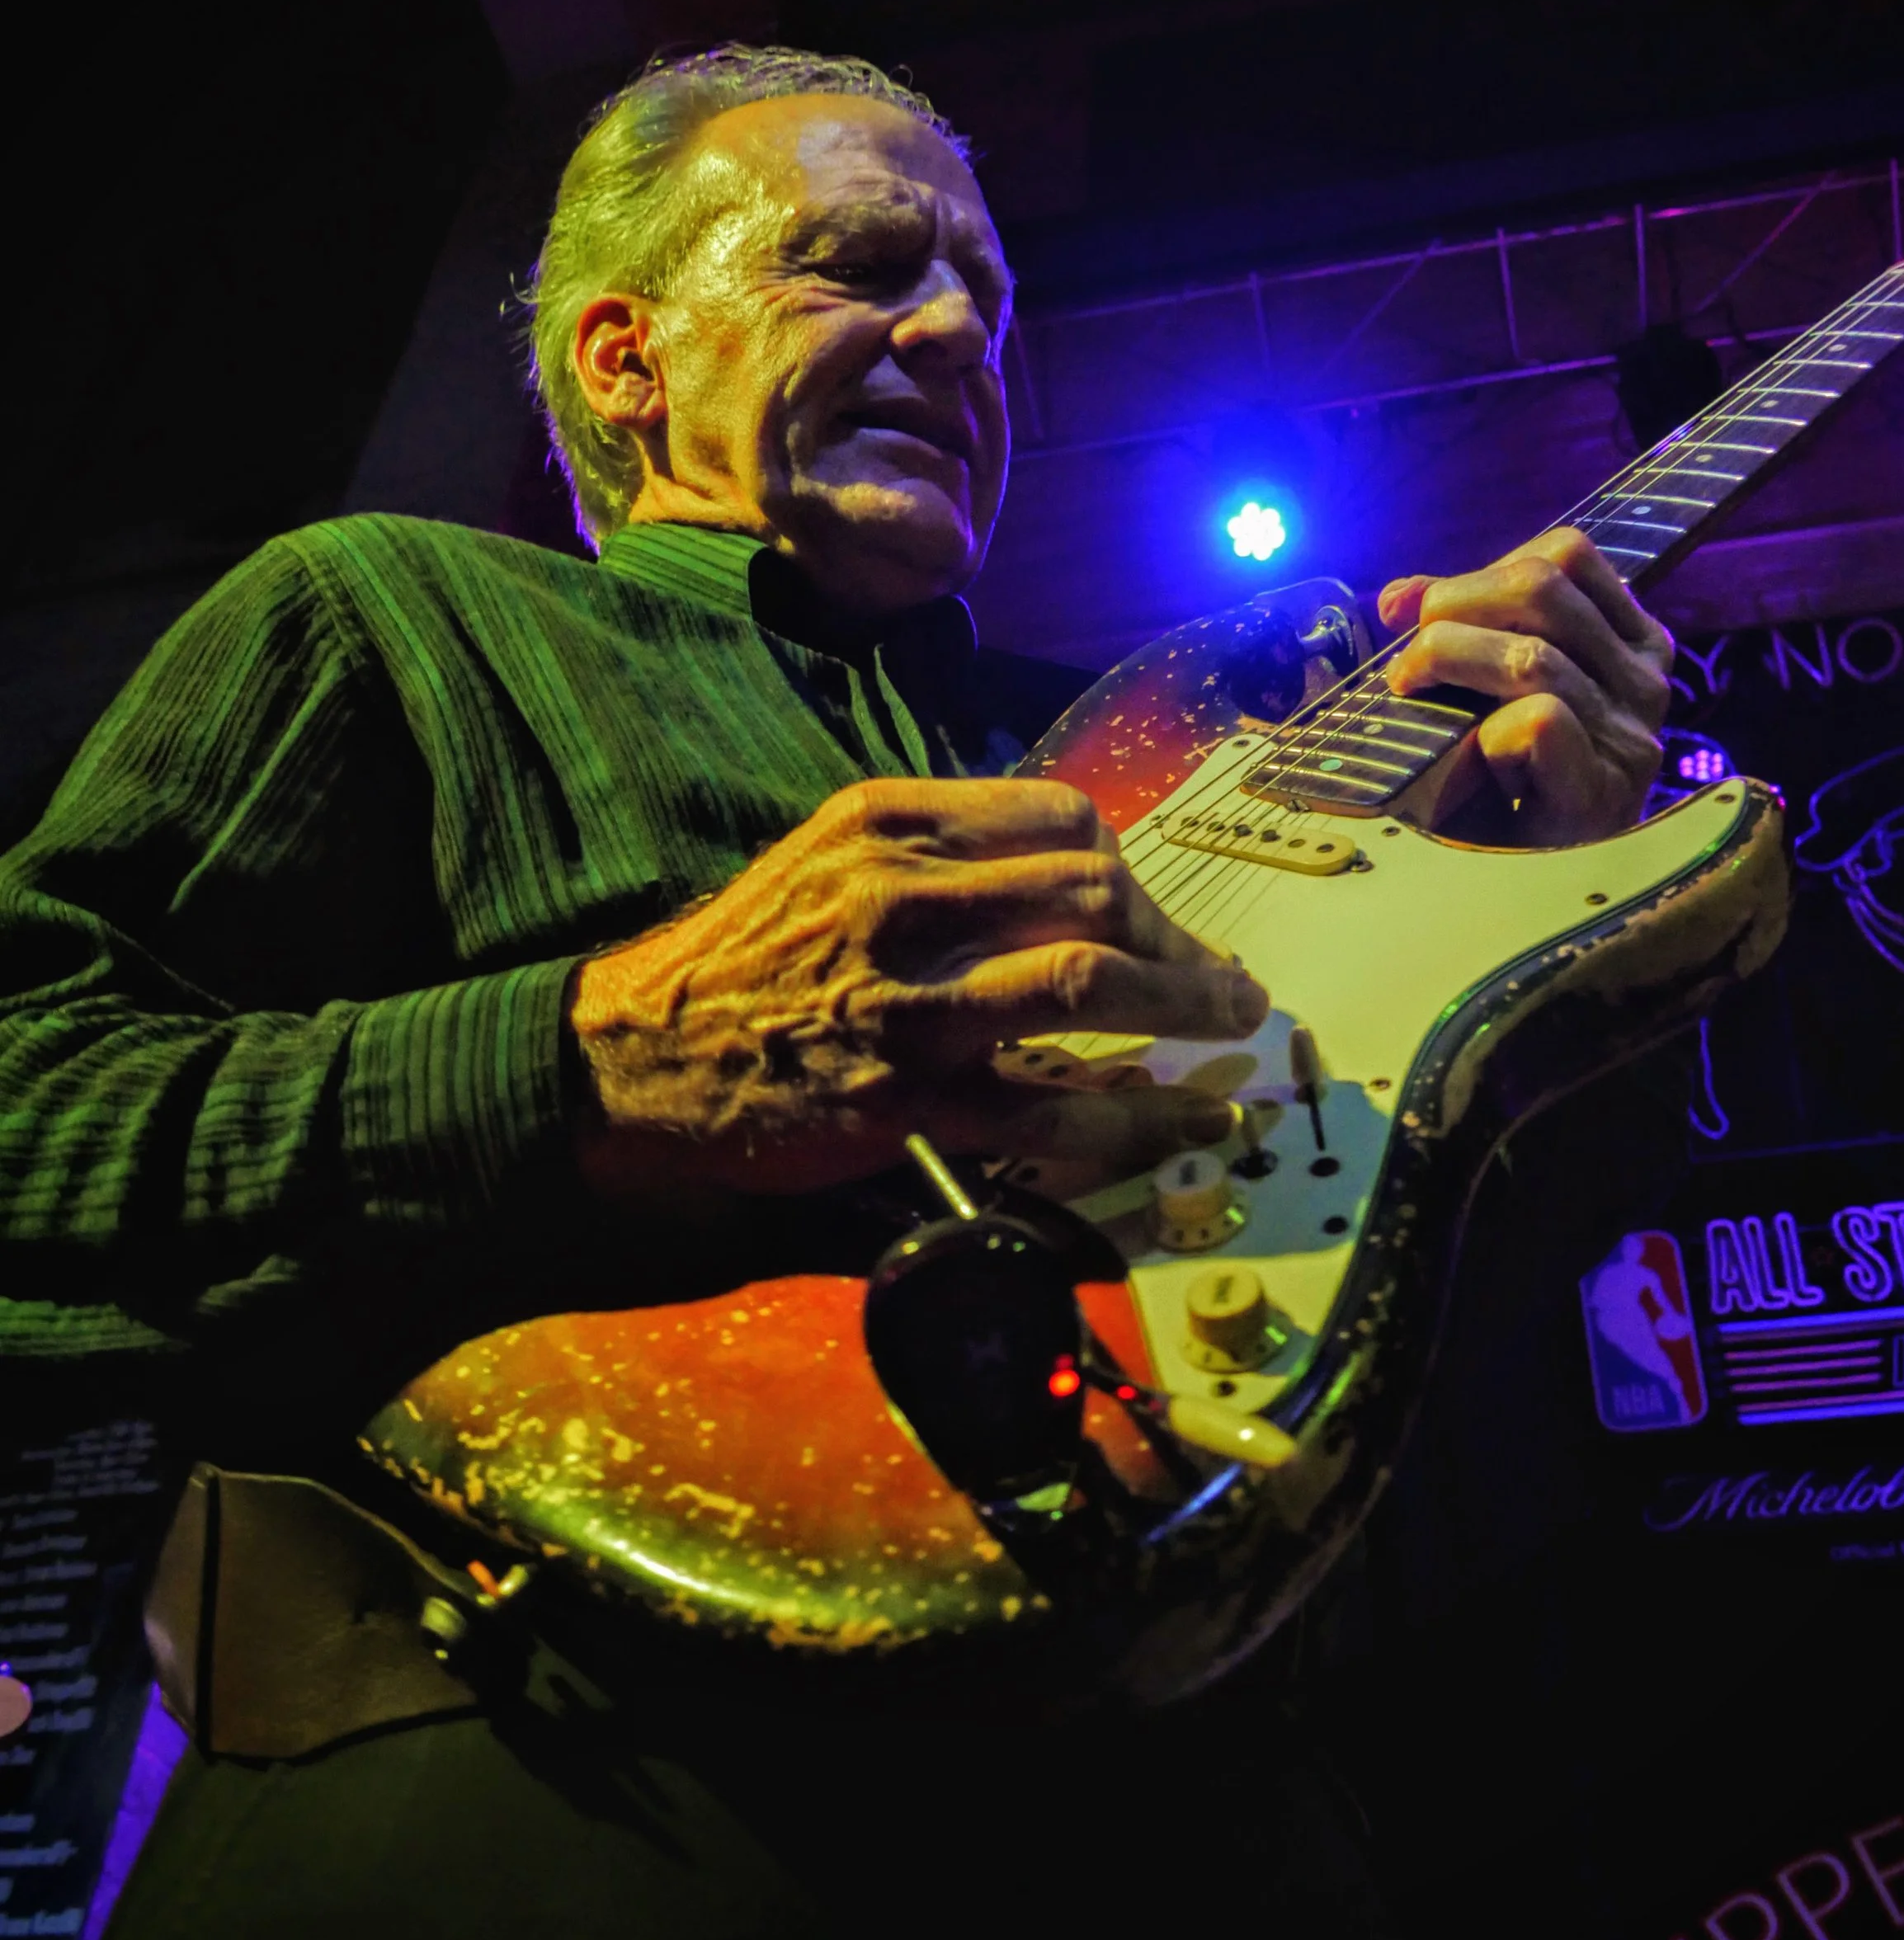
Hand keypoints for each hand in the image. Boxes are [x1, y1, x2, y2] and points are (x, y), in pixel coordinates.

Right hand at [569, 778, 1268, 1200]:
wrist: (635, 1057)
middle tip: (1219, 981)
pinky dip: (1135, 1120)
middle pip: (1094, 889)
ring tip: (1232, 1025)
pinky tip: (1184, 1123)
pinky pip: (1049, 1107)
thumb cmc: (743, 959)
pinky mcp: (902, 1097)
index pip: (1061, 815)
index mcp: (888, 823)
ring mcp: (905, 999)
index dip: (1130, 866)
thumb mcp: (829, 861)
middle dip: (1177, 937)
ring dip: (1185, 1005)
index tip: (1150, 911)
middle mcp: (902, 896)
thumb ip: (939, 852)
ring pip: (1088, 982)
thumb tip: (1068, 868)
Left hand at [1376, 528, 1672, 844]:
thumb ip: (1459, 632)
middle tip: (1408, 658)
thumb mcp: (1490, 693)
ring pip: (1531, 655)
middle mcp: (1645, 681)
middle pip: (1544, 587)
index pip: (1567, 555)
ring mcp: (1630, 737)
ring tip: (1409, 694)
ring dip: (1446, 662)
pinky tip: (1470, 761)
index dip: (1480, 569)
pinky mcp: (1602, 790)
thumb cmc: (1507, 787)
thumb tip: (1395, 597)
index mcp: (1632, 641)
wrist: (1532, 890)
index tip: (1420, 609)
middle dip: (1453, 606)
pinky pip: (1538, 721)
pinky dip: (1485, 733)